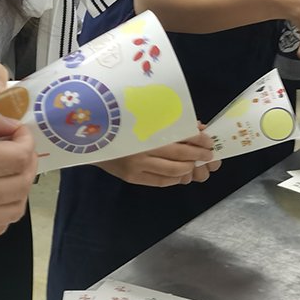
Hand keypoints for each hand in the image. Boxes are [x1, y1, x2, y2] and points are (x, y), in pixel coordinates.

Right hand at [0, 104, 36, 237]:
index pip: (20, 156)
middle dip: (27, 162)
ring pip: (15, 209)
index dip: (25, 140)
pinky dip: (4, 210)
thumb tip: (12, 126)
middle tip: (16, 149)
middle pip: (23, 183)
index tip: (16, 132)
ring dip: (19, 188)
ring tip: (7, 171)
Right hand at [97, 126, 215, 186]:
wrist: (91, 139)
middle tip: (208, 154)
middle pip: (178, 154)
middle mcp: (142, 148)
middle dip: (198, 155)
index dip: (197, 139)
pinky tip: (180, 174)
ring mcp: (137, 165)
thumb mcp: (144, 119)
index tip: (208, 140)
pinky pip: (160, 181)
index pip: (179, 136)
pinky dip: (174, 178)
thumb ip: (169, 122)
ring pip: (172, 171)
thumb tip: (196, 128)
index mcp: (146, 129)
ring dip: (188, 168)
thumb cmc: (120, 124)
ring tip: (195, 164)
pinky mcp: (133, 177)